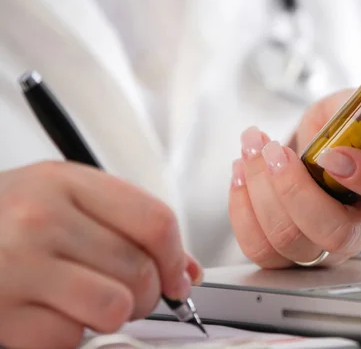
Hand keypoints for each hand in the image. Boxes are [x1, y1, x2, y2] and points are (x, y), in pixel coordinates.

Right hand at [0, 161, 200, 348]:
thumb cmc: (4, 219)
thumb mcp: (64, 199)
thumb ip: (129, 225)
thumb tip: (186, 270)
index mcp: (65, 182)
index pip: (155, 221)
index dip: (175, 258)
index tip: (176, 277)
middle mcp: (40, 219)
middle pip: (139, 269)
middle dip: (145, 292)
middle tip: (125, 292)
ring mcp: (15, 266)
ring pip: (114, 308)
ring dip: (110, 316)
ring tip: (88, 303)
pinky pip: (68, 339)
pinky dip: (66, 335)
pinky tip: (47, 314)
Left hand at [229, 89, 360, 268]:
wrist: (324, 149)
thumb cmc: (344, 130)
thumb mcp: (352, 108)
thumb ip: (348, 113)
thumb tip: (331, 128)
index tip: (332, 153)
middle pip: (335, 233)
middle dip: (292, 189)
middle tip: (273, 150)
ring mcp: (327, 246)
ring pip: (290, 243)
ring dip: (258, 193)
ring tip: (251, 150)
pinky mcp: (290, 253)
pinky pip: (260, 248)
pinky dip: (241, 208)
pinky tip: (241, 171)